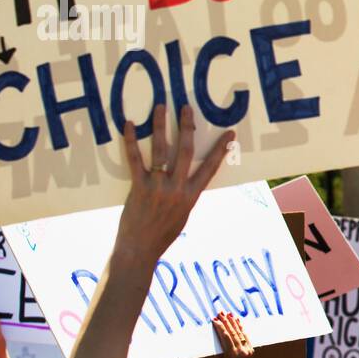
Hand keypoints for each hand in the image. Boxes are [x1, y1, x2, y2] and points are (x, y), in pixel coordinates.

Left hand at [117, 104, 234, 261]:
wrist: (140, 249)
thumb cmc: (162, 235)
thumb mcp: (182, 214)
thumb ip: (184, 194)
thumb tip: (185, 178)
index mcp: (191, 195)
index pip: (211, 168)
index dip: (221, 149)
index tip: (229, 133)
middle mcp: (177, 188)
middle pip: (186, 151)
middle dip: (187, 127)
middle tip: (186, 108)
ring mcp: (158, 186)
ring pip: (162, 150)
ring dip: (161, 126)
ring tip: (160, 108)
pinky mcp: (139, 187)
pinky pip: (135, 159)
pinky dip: (131, 141)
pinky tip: (129, 125)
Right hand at [213, 312, 254, 357]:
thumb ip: (220, 347)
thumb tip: (219, 333)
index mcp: (232, 355)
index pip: (225, 336)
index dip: (220, 327)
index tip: (214, 319)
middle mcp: (242, 351)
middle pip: (233, 333)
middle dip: (226, 322)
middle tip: (221, 313)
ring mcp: (248, 350)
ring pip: (240, 334)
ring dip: (234, 323)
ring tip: (229, 314)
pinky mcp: (251, 350)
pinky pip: (245, 337)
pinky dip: (241, 329)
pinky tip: (238, 322)